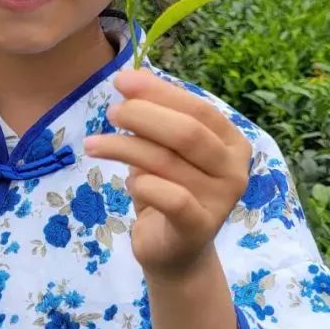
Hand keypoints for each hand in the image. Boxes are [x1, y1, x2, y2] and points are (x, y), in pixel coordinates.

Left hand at [83, 67, 250, 277]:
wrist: (175, 252)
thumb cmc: (170, 190)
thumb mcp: (164, 149)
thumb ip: (158, 116)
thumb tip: (131, 77)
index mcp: (232, 142)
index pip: (199, 108)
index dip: (159, 92)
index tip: (122, 81)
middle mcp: (235, 169)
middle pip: (188, 132)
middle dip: (144, 116)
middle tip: (111, 112)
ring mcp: (222, 200)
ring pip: (168, 162)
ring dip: (125, 147)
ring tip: (94, 143)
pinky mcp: (201, 227)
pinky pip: (171, 198)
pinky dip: (143, 184)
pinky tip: (126, 181)